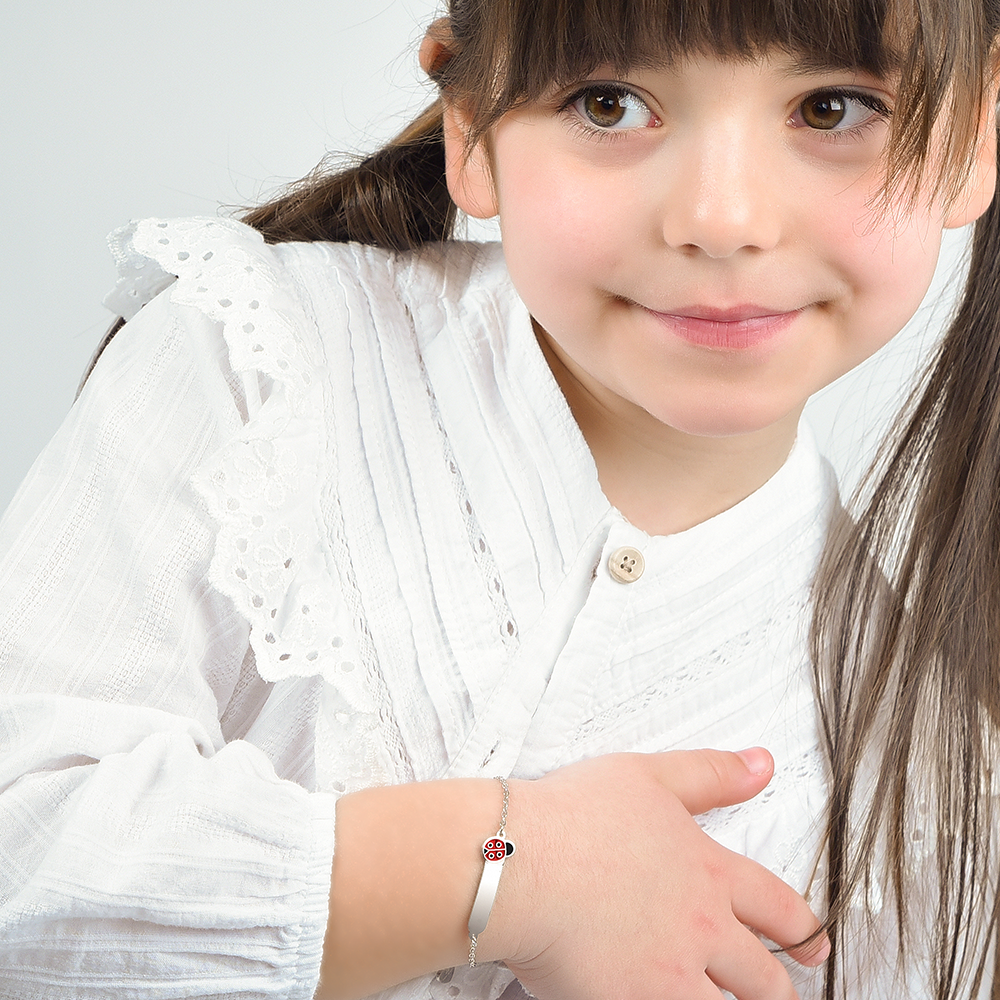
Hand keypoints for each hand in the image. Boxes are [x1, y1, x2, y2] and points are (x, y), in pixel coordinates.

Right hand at [487, 749, 827, 999]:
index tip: (814, 942)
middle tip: (780, 993)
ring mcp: (671, 976)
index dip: (804, 927)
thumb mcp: (648, 776)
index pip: (778, 907)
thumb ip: (711, 774)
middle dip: (778, 989)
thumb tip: (762, 763)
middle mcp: (702, 930)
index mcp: (708, 873)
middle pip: (765, 978)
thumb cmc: (573, 817)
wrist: (522, 863)